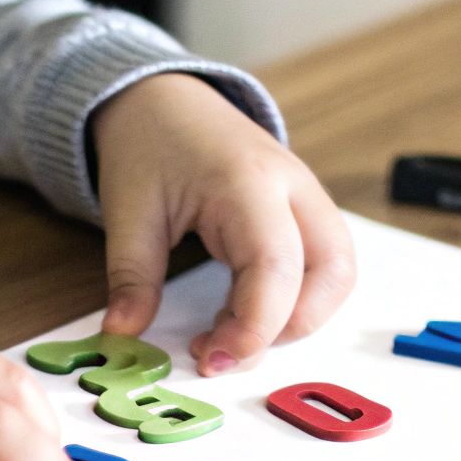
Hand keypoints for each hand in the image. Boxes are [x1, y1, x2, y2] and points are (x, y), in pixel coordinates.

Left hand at [91, 73, 355, 375]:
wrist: (166, 100)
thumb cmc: (150, 144)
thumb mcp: (127, 211)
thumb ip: (129, 276)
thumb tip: (122, 334)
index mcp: (248, 183)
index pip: (276, 268)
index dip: (254, 327)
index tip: (212, 361)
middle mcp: (293, 189)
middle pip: (331, 275)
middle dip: (283, 330)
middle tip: (219, 352)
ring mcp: (307, 198)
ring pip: (338, 275)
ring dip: (296, 319)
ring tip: (229, 332)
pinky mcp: (306, 212)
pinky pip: (323, 267)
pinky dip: (294, 301)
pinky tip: (240, 311)